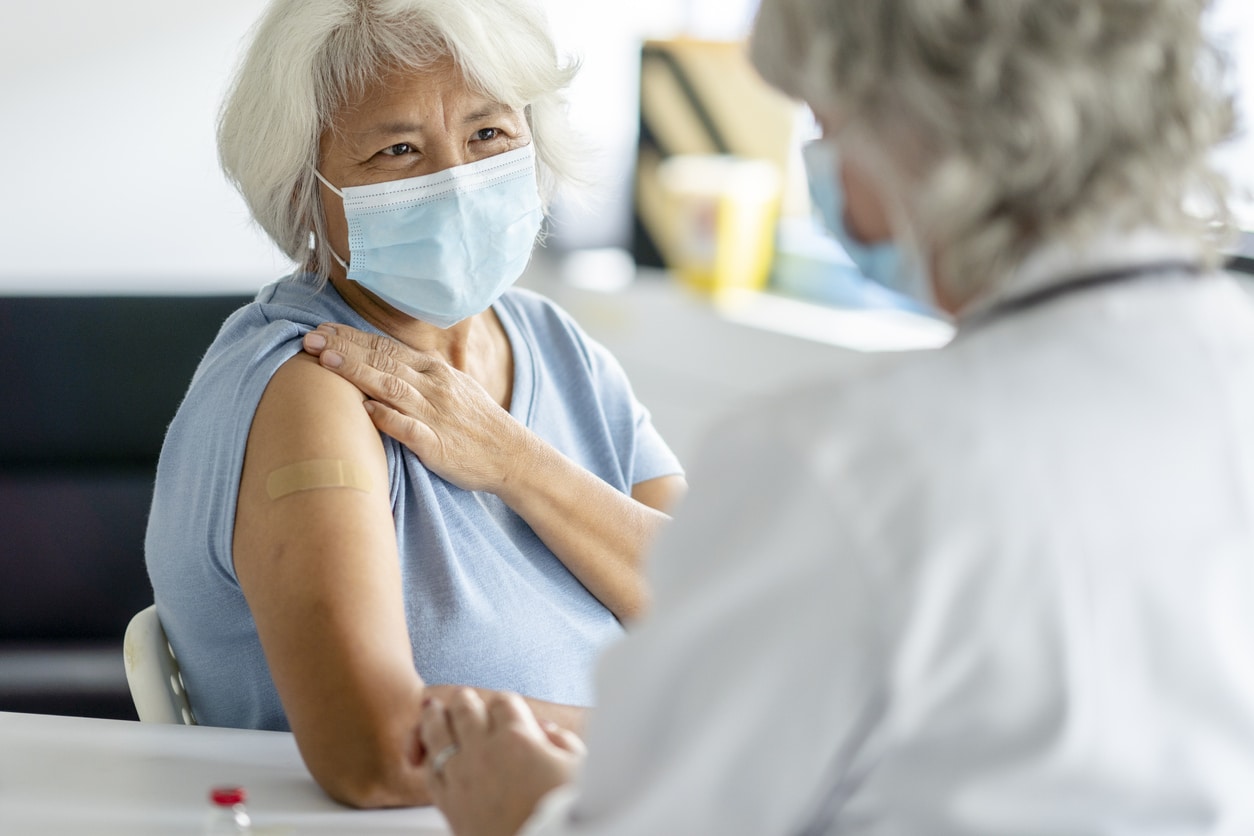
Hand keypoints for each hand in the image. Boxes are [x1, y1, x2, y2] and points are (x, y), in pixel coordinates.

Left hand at [301, 323, 533, 493]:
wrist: (511, 454)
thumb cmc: (477, 423)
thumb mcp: (452, 387)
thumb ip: (418, 375)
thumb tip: (383, 363)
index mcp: (434, 371)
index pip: (386, 348)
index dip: (352, 338)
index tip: (321, 331)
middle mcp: (432, 387)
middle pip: (382, 361)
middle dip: (344, 349)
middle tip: (310, 339)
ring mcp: (434, 415)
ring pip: (390, 387)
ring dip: (357, 372)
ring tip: (326, 362)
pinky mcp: (437, 445)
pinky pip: (408, 429)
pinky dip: (386, 418)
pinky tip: (364, 409)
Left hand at [418, 689, 583, 835]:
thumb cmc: (566, 815)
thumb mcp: (581, 769)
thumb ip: (563, 742)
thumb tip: (546, 730)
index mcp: (518, 738)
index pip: (502, 701)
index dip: (504, 702)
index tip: (506, 708)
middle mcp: (484, 751)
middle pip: (464, 708)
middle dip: (465, 701)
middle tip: (463, 698)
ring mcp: (461, 776)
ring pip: (436, 732)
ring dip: (434, 718)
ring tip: (431, 710)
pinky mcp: (448, 804)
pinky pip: (429, 770)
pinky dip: (425, 756)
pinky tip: (426, 755)